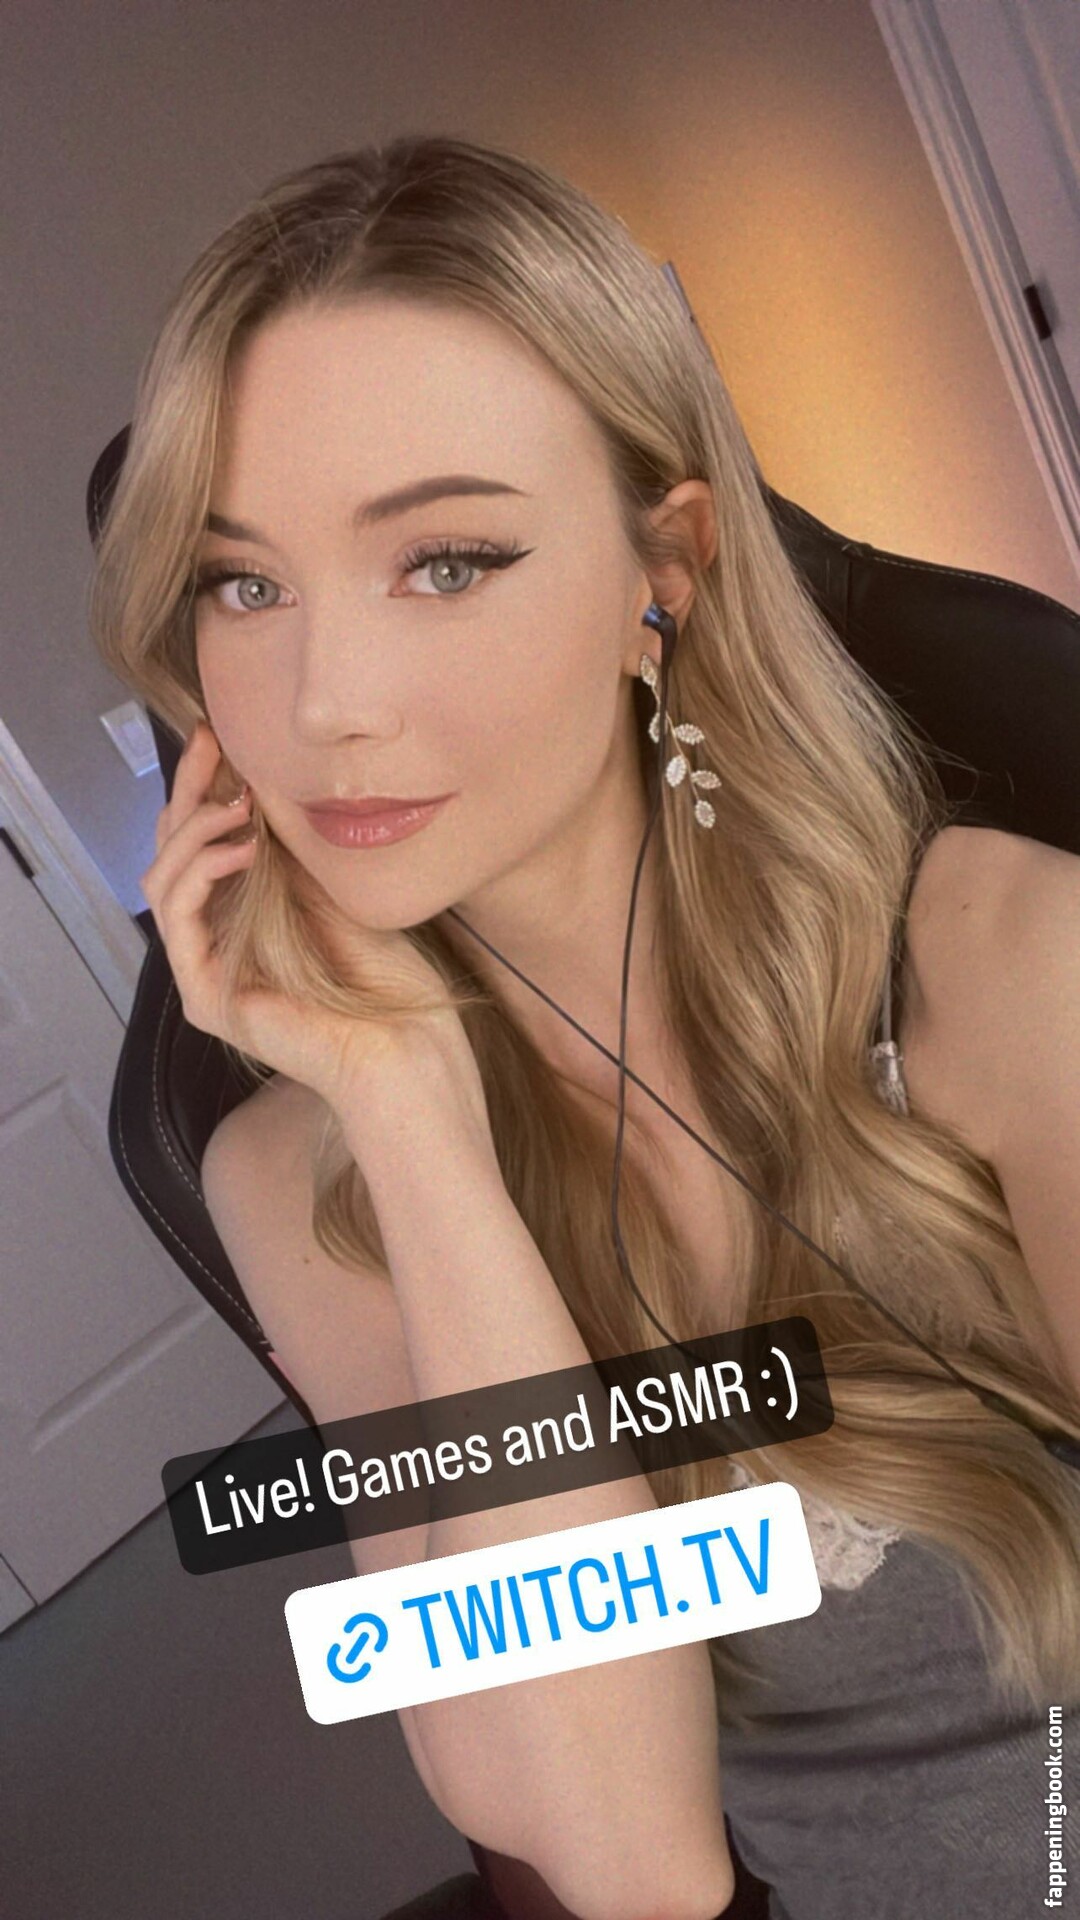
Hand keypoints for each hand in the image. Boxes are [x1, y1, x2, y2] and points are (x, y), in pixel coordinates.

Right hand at [139, 721, 491, 1131]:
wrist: (407, 1047)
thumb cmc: (386, 979)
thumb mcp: (332, 887)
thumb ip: (288, 848)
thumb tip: (258, 782)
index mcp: (240, 922)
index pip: (200, 847)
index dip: (201, 790)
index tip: (216, 736)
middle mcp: (213, 946)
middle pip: (169, 856)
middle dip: (187, 795)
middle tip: (211, 745)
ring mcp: (204, 973)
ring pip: (161, 881)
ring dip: (193, 830)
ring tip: (239, 805)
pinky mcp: (205, 996)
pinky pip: (179, 917)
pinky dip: (201, 871)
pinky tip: (242, 846)